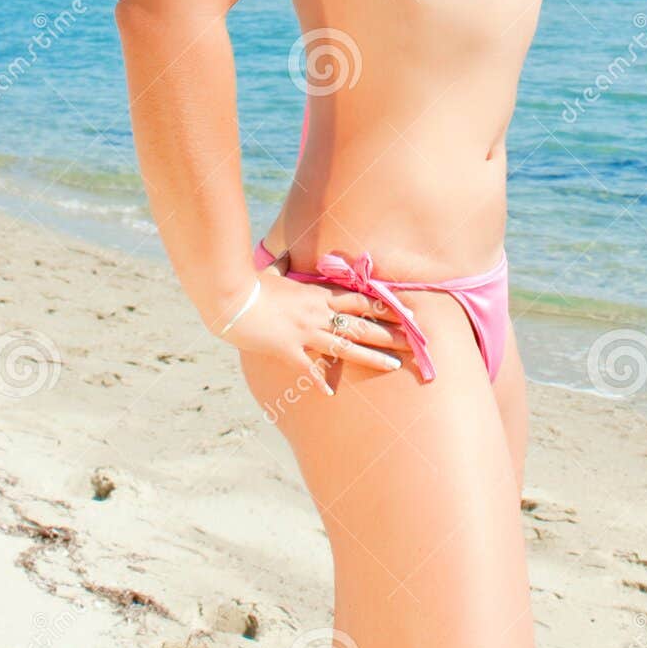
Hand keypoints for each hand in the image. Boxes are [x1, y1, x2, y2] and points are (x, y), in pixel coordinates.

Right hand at [216, 263, 411, 395]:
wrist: (231, 297)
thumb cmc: (251, 284)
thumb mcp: (271, 273)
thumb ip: (282, 266)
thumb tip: (281, 255)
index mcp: (317, 295)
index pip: (359, 300)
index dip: (384, 306)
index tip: (407, 312)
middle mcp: (318, 313)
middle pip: (362, 323)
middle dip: (390, 333)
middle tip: (414, 342)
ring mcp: (305, 332)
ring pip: (347, 345)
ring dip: (372, 356)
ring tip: (394, 365)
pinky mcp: (288, 349)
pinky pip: (308, 367)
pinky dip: (319, 379)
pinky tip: (330, 392)